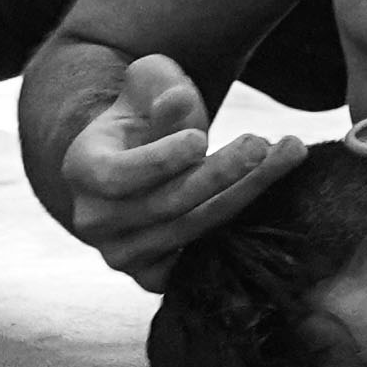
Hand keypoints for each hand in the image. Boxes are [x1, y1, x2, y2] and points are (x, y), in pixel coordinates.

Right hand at [63, 52, 296, 287]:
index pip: (118, 175)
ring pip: (193, 230)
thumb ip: (160, 90)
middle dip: (219, 173)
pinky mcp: (153, 277)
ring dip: (244, 193)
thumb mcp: (149, 89)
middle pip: (166, 204)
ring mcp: (123, 255)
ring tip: (285, 154)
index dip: (160, 160)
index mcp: (81, 170)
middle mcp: (94, 221)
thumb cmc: (147, 115)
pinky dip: (239, 227)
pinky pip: (202, 258)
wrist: (142, 160)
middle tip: (261, 145)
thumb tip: (180, 100)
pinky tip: (271, 191)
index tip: (201, 138)